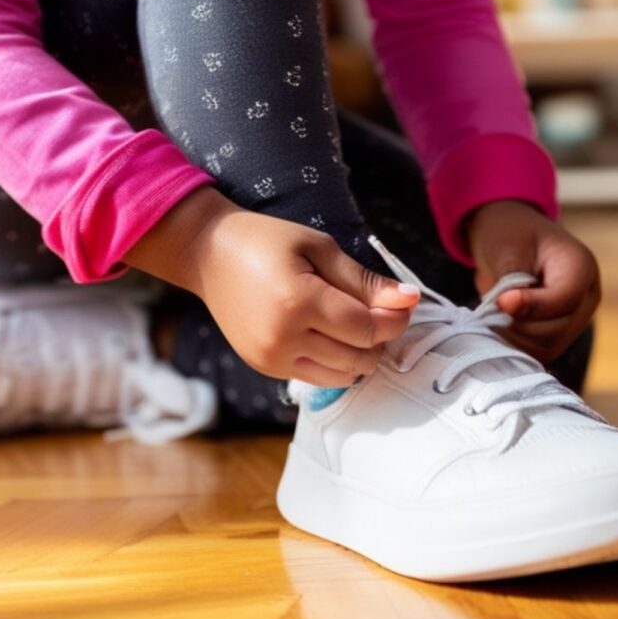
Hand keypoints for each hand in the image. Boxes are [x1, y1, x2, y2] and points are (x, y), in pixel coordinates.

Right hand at [124, 187, 418, 385]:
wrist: (209, 254)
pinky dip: (336, 362)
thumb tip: (409, 299)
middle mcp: (282, 338)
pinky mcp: (265, 367)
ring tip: (355, 323)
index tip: (404, 302)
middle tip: (381, 311)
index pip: (366, 328)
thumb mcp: (319, 248)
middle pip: (359, 357)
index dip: (395, 319)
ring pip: (342, 375)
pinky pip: (318, 377)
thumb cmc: (266, 241)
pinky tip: (331, 334)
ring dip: (360, 354)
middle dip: (381, 338)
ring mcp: (271, 358)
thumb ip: (364, 281)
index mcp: (298, 302)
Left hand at [464, 199, 599, 362]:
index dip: (530, 306)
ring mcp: (574, 320)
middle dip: (518, 323)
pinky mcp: (558, 335)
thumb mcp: (508, 247)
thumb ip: (512, 278)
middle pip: (556, 330)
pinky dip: (513, 343)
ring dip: (512, 336)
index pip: (564, 300)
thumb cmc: (510, 234)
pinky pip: (537, 352)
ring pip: (546, 347)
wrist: (509, 238)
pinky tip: (497, 324)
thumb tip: (510, 308)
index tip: (500, 300)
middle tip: (491, 305)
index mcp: (581, 268)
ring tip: (492, 313)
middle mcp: (586, 298)